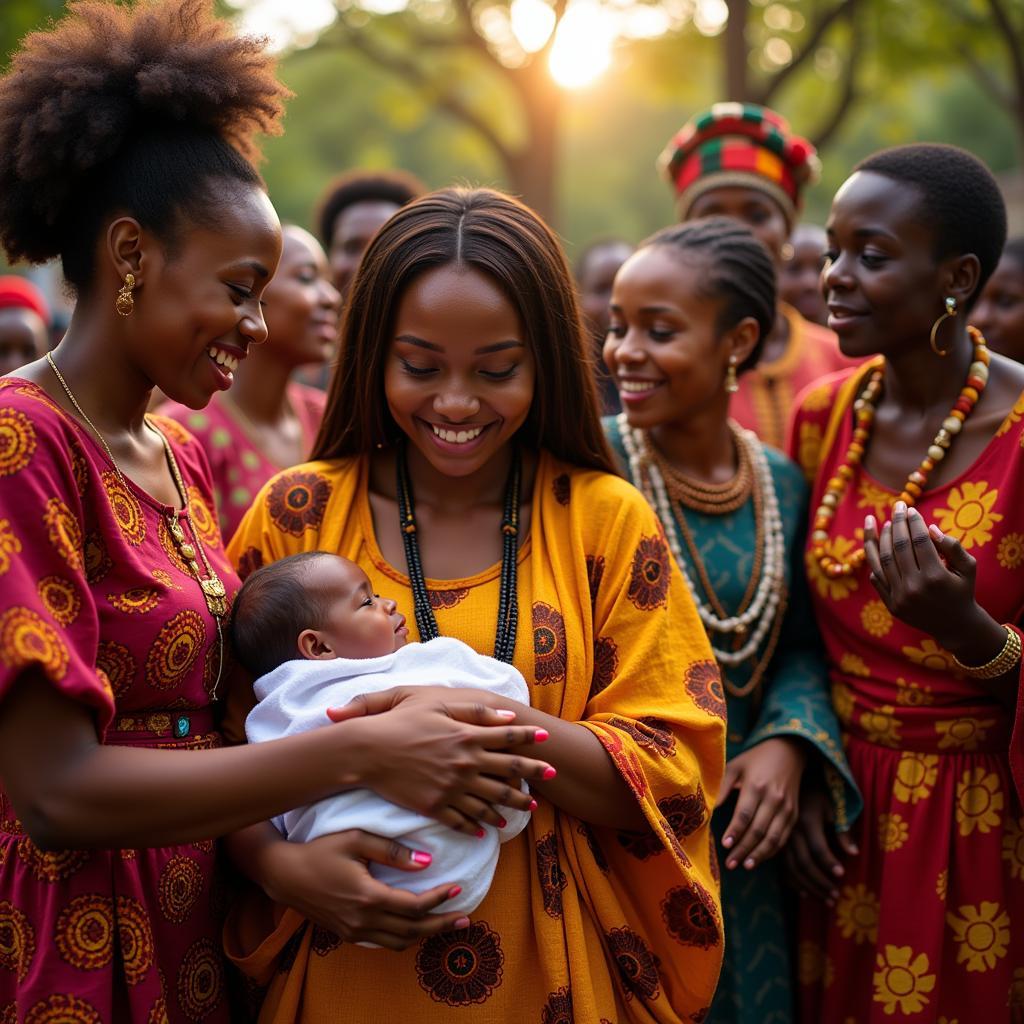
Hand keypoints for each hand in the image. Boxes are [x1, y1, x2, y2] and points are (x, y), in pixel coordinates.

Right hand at [261, 829, 471, 950]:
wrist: (285, 874)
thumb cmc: (321, 850)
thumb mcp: (356, 839)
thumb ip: (392, 851)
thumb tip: (426, 862)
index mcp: (368, 897)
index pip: (414, 906)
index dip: (439, 899)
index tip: (457, 887)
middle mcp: (362, 920)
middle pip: (412, 931)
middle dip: (442, 925)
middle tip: (466, 918)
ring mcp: (354, 931)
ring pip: (399, 942)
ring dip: (425, 935)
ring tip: (447, 924)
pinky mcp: (347, 934)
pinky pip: (384, 942)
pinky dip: (405, 937)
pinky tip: (416, 926)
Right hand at [328, 688, 551, 833]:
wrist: (368, 751)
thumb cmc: (400, 722)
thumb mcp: (436, 705)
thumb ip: (474, 710)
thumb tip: (508, 717)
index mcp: (466, 736)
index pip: (507, 738)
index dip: (530, 739)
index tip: (548, 741)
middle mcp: (464, 764)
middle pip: (508, 772)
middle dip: (533, 775)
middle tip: (552, 776)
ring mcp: (451, 788)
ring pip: (490, 801)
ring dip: (511, 805)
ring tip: (526, 808)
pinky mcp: (435, 806)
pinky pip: (463, 820)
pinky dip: (478, 825)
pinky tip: (487, 829)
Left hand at [717, 737, 806, 870]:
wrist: (788, 752)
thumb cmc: (755, 760)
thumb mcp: (735, 767)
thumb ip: (722, 788)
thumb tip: (707, 810)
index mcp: (756, 785)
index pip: (745, 814)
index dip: (735, 832)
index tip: (725, 846)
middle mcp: (774, 798)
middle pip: (758, 830)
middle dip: (744, 849)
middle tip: (730, 864)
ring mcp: (787, 808)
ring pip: (773, 838)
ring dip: (759, 855)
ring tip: (745, 866)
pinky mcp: (794, 814)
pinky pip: (784, 837)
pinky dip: (772, 850)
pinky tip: (759, 858)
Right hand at [783, 782, 857, 904]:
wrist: (791, 781)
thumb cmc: (818, 794)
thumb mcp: (833, 806)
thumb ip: (843, 830)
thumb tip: (854, 854)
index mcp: (806, 821)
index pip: (818, 848)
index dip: (830, 863)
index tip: (842, 876)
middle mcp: (790, 832)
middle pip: (804, 862)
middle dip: (820, 882)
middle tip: (835, 897)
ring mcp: (780, 838)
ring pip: (792, 868)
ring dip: (809, 886)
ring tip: (825, 900)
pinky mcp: (775, 843)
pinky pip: (781, 866)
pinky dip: (792, 882)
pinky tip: (804, 893)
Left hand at [863, 505, 983, 646]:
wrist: (955, 625)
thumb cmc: (963, 590)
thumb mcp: (968, 567)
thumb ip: (953, 546)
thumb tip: (929, 528)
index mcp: (936, 577)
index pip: (920, 541)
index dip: (914, 523)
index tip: (911, 510)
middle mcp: (915, 587)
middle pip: (899, 547)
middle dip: (897, 523)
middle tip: (897, 506)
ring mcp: (900, 597)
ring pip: (883, 560)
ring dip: (881, 538)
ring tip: (884, 523)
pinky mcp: (891, 605)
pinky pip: (876, 577)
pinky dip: (874, 559)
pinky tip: (875, 543)